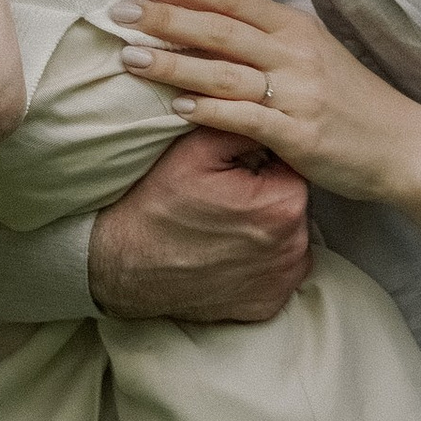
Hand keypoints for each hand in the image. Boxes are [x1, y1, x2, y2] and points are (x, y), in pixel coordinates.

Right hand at [85, 127, 310, 323]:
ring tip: (224, 227)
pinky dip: (261, 265)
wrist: (126, 264)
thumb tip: (272, 115)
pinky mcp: (268, 305)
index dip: (262, 164)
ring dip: (267, 230)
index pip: (291, 167)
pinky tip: (228, 255)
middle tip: (225, 198)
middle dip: (267, 196)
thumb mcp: (199, 148)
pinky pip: (277, 274)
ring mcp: (282, 282)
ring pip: (287, 239)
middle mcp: (294, 247)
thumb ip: (245, 124)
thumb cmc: (161, 202)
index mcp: (285, 203)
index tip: (234, 170)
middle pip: (291, 204)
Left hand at [120, 0, 420, 204]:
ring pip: (223, 71)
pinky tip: (176, 109)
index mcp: (295, 28)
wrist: (400, 145)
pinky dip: (208, 111)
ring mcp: (297, 93)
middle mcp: (295, 53)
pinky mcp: (298, 134)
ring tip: (131, 59)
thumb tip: (211, 24)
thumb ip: (268, 39)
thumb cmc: (351, 100)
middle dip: (166, 18)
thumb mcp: (313, 55)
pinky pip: (244, 118)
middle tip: (121, 13)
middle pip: (220, 28)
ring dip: (173, 64)